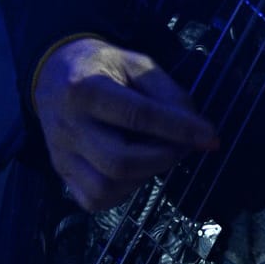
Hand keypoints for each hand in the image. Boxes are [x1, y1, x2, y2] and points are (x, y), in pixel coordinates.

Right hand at [33, 37, 219, 213]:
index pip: (138, 115)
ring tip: (157, 153)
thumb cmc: (103, 67)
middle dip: (163, 158)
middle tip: (183, 146)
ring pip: (106, 187)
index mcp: (85, 89)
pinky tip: (135, 168)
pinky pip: (95, 199)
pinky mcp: (61, 174)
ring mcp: (60, 155)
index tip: (210, 137)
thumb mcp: (136, 64)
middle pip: (120, 161)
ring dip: (146, 176)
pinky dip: (124, 191)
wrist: (54, 74)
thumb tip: (197, 127)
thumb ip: (167, 92)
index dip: (179, 129)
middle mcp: (68, 127)